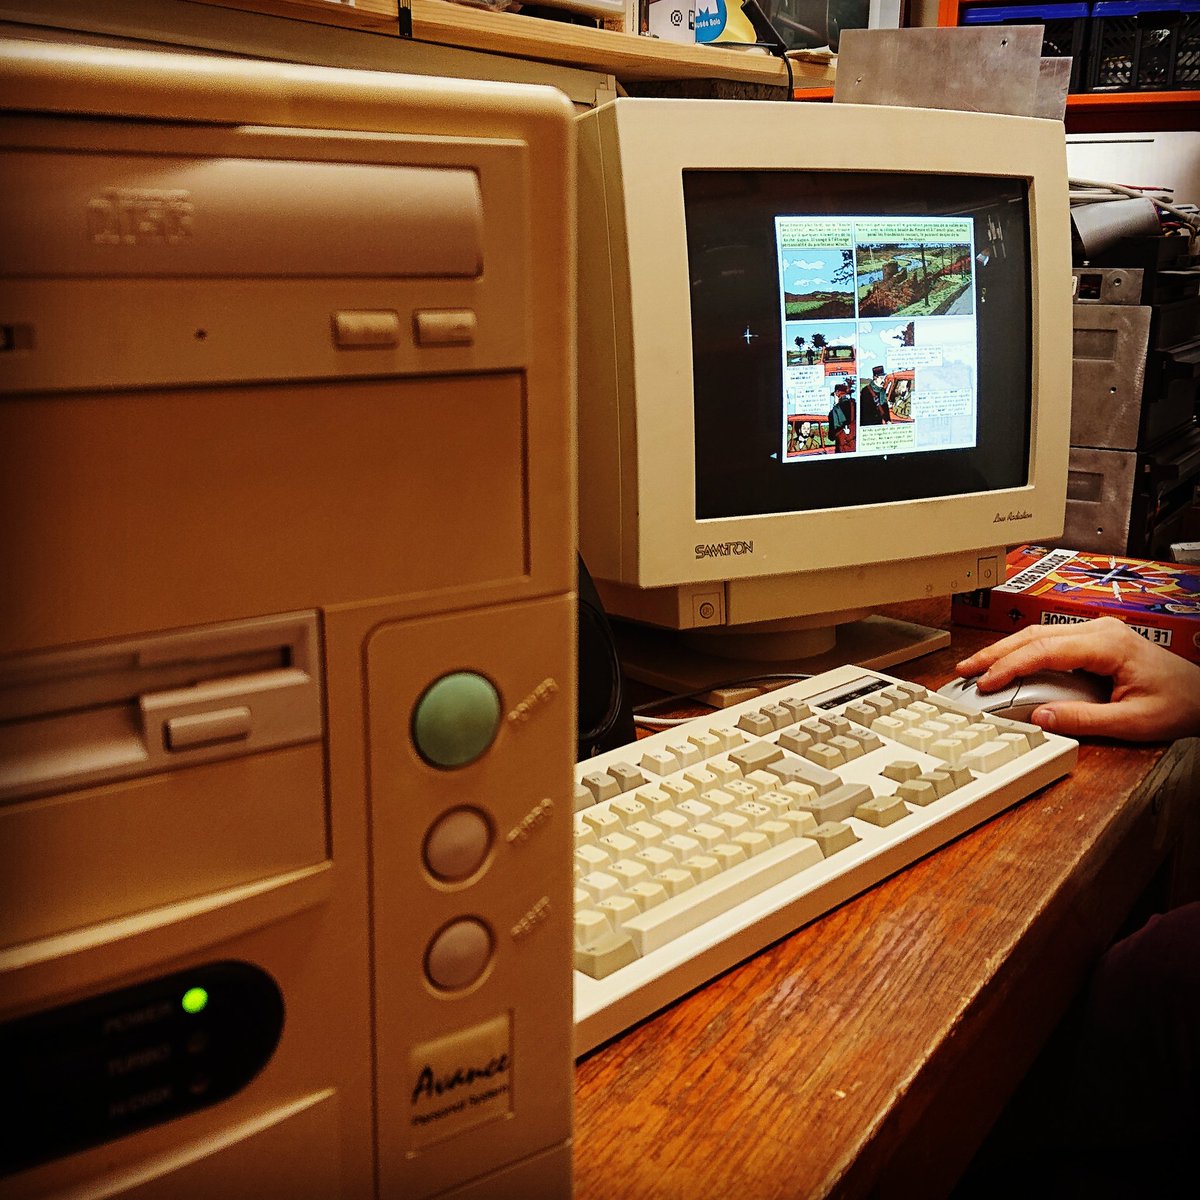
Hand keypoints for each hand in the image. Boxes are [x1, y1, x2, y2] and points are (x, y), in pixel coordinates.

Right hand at [954, 617, 1199, 741]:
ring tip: (976, 668)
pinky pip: (1049, 640)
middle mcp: (1099, 630)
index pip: (1043, 649)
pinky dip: (1022, 652)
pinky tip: (1007, 664)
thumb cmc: (1179, 704)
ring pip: (1037, 634)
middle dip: (994, 653)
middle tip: (964, 671)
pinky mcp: (1094, 640)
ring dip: (1004, 650)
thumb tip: (1040, 718)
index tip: (984, 684)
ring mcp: (1096, 631)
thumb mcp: (1132, 722)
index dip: (1009, 667)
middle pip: (1033, 635)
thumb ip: (1083, 720)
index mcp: (1107, 644)